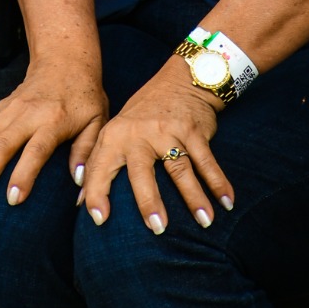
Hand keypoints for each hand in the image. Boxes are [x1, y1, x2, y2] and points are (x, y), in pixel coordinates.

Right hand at [0, 60, 107, 206]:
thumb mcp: (97, 120)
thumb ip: (87, 151)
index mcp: (55, 118)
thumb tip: (79, 183)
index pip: (37, 149)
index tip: (12, 199)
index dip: (24, 174)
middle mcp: (28, 113)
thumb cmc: (85, 96)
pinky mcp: (0, 108)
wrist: (65, 59)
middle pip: (2, 144)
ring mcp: (10, 109)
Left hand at [80, 57, 233, 233]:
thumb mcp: (116, 131)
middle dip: (148, 201)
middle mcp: (139, 134)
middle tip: (156, 229)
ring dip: (194, 198)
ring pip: (180, 169)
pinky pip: (207, 161)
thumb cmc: (143, 114)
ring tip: (204, 222)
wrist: (181, 79)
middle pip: (142, 172)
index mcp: (115, 136)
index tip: (99, 221)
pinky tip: (227, 202)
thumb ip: (99, 165)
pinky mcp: (193, 130)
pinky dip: (219, 182)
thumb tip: (80, 203)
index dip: (97, 193)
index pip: (101, 168)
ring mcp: (168, 131)